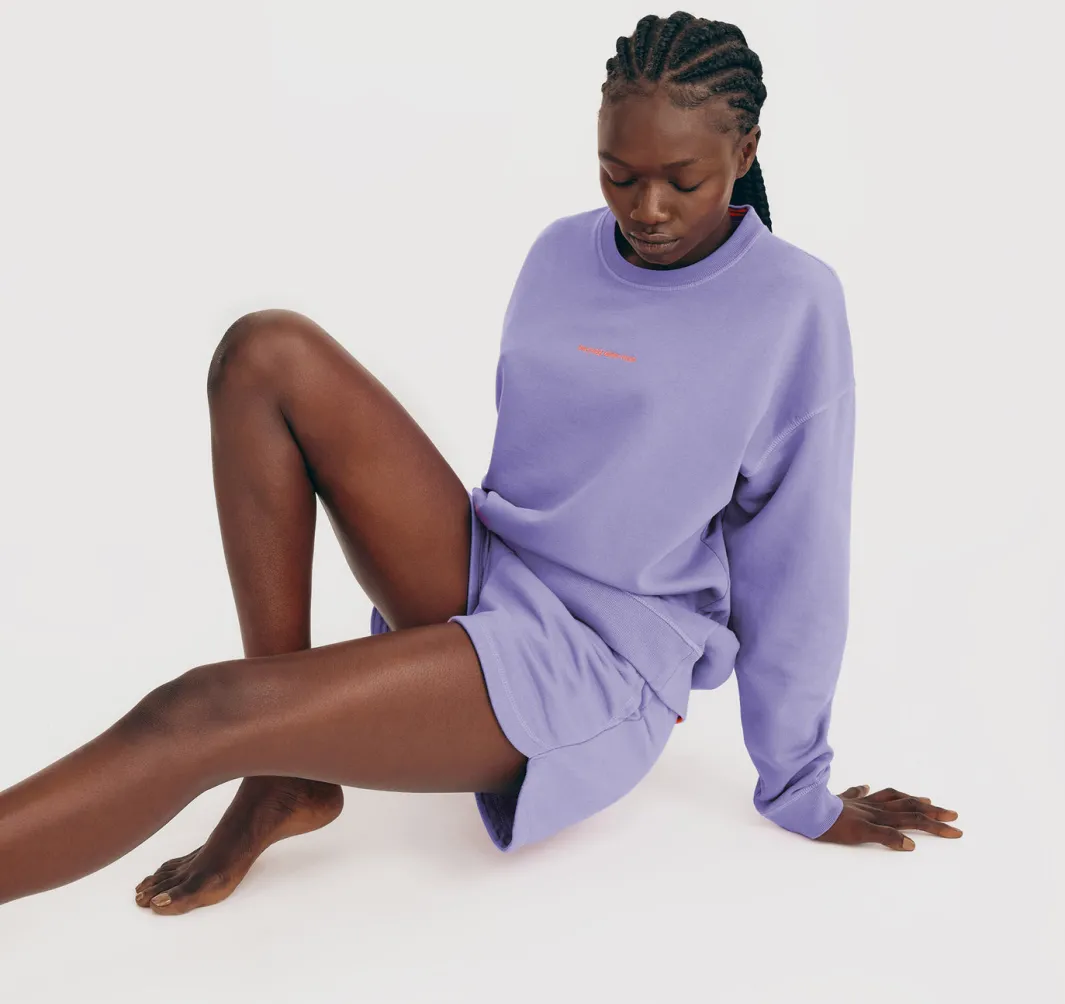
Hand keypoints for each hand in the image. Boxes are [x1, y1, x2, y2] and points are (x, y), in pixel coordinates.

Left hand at [814, 785, 962, 849]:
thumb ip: (886, 837)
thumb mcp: (861, 834)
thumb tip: (911, 843)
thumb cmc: (832, 825)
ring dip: (908, 799)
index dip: (935, 825)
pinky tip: (866, 786)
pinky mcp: (844, 801)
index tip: (956, 830)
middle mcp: (873, 807)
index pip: (914, 818)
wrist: (807, 811)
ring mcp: (860, 803)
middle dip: (931, 812)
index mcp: (880, 815)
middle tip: (952, 814)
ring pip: (890, 798)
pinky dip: (864, 791)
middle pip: (907, 807)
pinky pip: (857, 794)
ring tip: (924, 800)